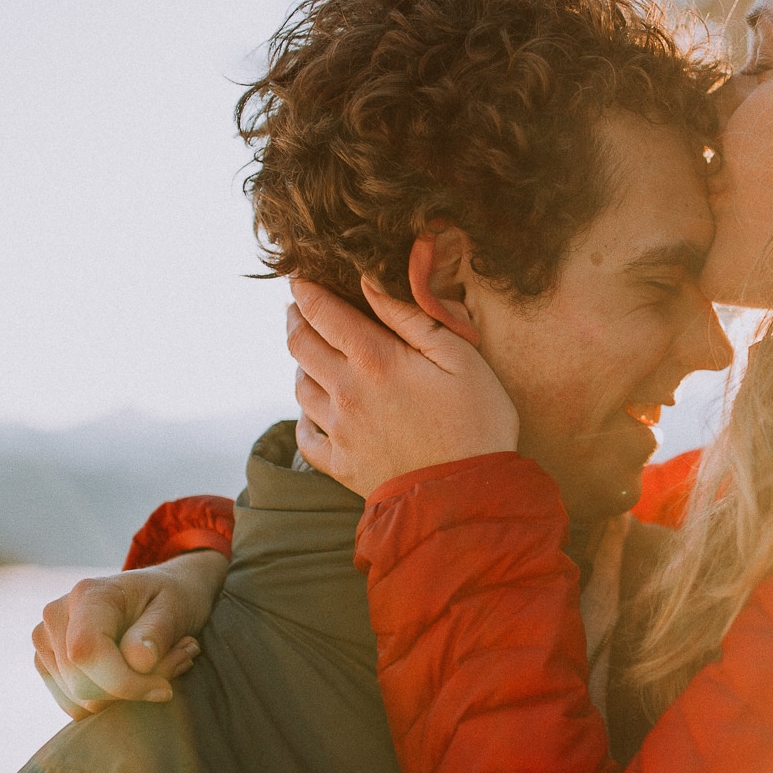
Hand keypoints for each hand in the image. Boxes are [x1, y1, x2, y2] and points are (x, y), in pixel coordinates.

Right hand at [31, 550, 226, 718]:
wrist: (159, 594)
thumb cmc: (171, 598)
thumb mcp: (176, 608)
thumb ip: (156, 633)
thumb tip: (138, 661)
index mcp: (88, 594)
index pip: (88, 653)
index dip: (125, 683)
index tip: (164, 688)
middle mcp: (57, 616)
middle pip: (82, 685)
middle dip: (131, 691)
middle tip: (176, 666)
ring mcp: (47, 641)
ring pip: (79, 701)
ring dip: (125, 697)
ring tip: (159, 666)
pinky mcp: (48, 664)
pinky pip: (76, 706)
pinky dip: (110, 701)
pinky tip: (134, 676)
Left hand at [288, 277, 518, 497]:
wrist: (469, 496)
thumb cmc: (477, 423)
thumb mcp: (461, 358)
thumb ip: (411, 318)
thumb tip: (369, 283)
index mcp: (376, 360)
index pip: (322, 312)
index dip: (305, 289)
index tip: (298, 275)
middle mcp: (347, 392)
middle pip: (300, 345)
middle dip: (296, 318)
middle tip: (299, 306)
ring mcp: (340, 432)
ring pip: (300, 387)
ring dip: (301, 364)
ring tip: (312, 355)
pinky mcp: (341, 466)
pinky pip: (306, 437)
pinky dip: (303, 418)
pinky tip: (314, 412)